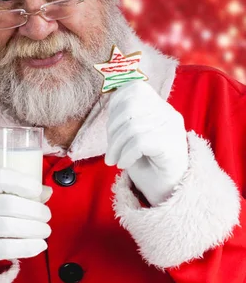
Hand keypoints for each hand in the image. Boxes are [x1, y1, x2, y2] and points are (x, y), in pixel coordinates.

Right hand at [0, 169, 51, 277]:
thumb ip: (17, 193)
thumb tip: (47, 191)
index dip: (22, 181)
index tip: (37, 190)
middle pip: (10, 204)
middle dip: (35, 210)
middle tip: (47, 215)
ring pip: (11, 226)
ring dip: (35, 229)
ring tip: (46, 230)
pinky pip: (9, 248)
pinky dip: (29, 246)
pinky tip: (40, 245)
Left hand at [105, 81, 187, 205]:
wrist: (169, 194)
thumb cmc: (148, 165)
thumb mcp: (132, 137)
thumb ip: (124, 119)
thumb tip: (108, 106)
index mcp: (160, 107)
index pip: (136, 88)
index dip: (115, 105)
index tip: (111, 129)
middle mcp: (169, 114)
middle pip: (130, 106)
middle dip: (112, 129)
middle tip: (111, 151)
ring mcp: (173, 129)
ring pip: (133, 126)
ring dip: (116, 147)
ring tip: (115, 160)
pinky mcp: (172, 145)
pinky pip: (140, 142)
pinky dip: (126, 154)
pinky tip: (124, 164)